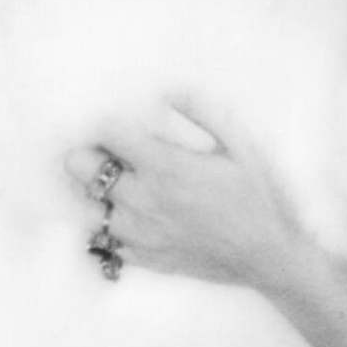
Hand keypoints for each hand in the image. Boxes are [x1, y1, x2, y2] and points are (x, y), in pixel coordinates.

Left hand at [64, 104, 306, 289]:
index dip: (112, 122)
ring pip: (86, 204)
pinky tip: (132, 215)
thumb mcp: (239, 144)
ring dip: (97, 189)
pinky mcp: (141, 257)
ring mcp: (137, 232)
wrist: (266, 255)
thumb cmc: (256, 197)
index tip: (125, 124)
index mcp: (164, 166)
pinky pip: (102, 238)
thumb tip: (168, 90)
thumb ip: (201, 111)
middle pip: (80, 167)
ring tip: (122, 184)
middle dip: (91, 152)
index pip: (107, 132)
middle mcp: (141, 199)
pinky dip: (109, 223)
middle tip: (115, 152)